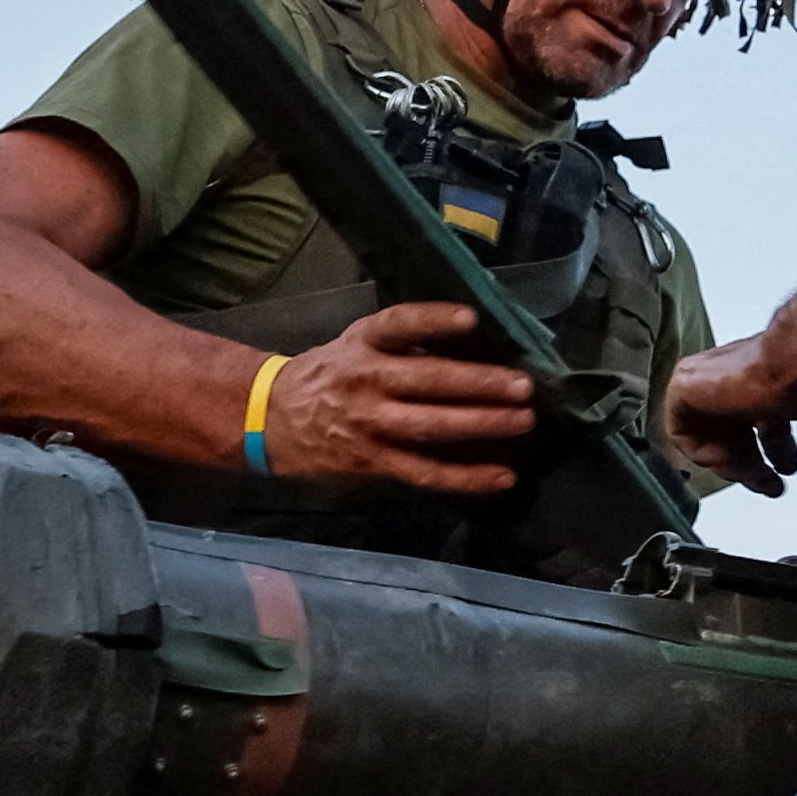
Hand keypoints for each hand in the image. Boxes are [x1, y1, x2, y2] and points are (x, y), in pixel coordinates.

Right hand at [258, 302, 536, 493]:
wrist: (271, 420)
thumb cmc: (331, 376)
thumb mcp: (356, 345)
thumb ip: (404, 344)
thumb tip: (473, 344)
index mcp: (362, 344)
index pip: (399, 324)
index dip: (434, 321)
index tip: (471, 318)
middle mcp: (367, 381)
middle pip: (428, 380)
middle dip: (480, 383)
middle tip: (524, 386)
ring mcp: (371, 425)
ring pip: (433, 427)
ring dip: (482, 425)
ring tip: (523, 421)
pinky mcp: (375, 462)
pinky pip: (426, 472)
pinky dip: (466, 477)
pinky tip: (502, 476)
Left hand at [662, 333, 796, 495]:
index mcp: (771, 383)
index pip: (758, 425)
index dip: (769, 460)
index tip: (781, 478)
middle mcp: (740, 379)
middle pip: (729, 434)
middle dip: (749, 467)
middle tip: (767, 483)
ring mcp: (711, 380)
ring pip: (704, 434)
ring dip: (731, 464)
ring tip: (753, 471)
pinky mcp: (687, 384)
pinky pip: (680, 433)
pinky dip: (705, 454)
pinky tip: (735, 456)